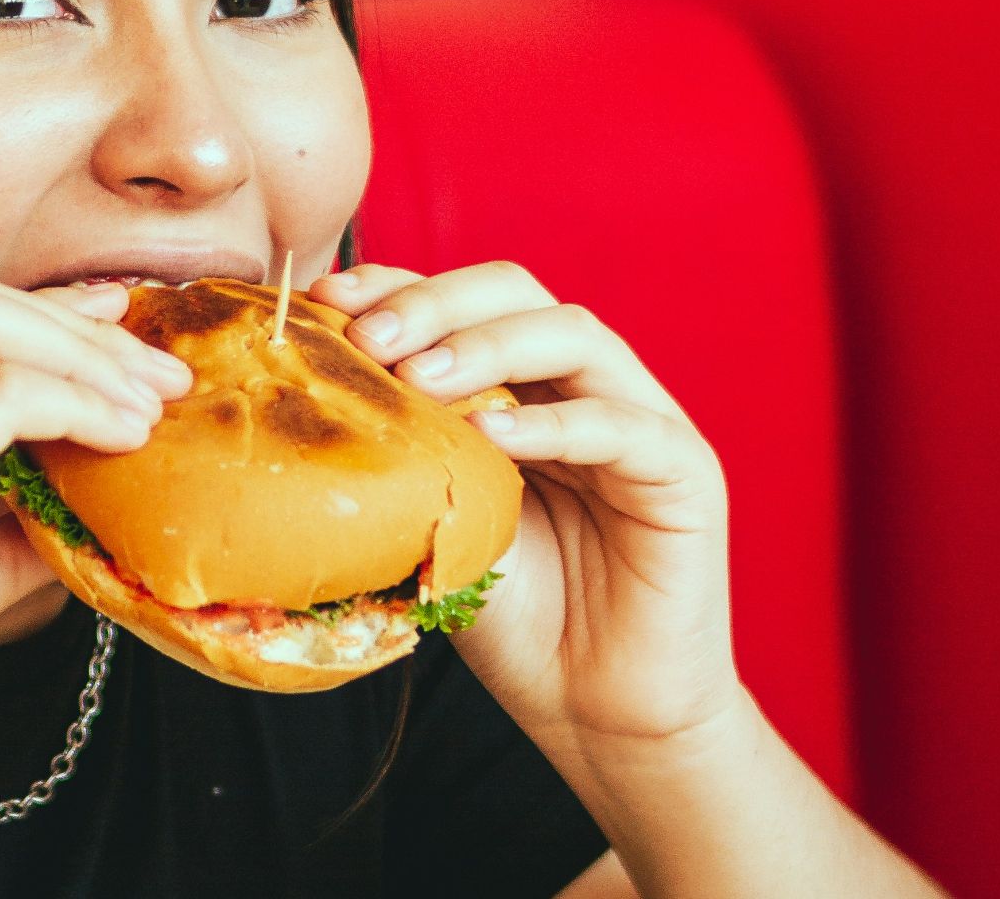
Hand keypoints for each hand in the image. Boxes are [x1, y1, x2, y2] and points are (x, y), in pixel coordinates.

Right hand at [0, 275, 193, 792]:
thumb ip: (7, 515)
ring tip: (154, 404)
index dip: (37, 318)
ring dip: (85, 358)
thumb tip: (90, 489)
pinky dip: (77, 403)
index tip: (116, 331)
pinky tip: (124, 438)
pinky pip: (2, 394)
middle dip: (74, 325)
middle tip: (156, 371)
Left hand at [308, 262, 740, 759]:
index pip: (463, 302)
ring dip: (485, 345)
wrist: (597, 713)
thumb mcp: (440, 522)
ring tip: (418, 378)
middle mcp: (584, 386)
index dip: (399, 286)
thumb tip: (315, 400)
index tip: (328, 298)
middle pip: (517, 292)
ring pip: (573, 335)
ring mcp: (640, 422)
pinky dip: (552, 423)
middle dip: (435, 303)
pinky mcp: (684, 473)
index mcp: (524, 385)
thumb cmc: (517, 620)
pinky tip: (491, 435)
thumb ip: (409, 455)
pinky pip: (622, 426)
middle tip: (371, 341)